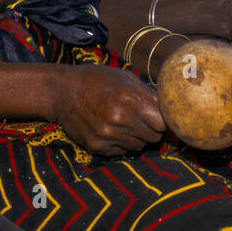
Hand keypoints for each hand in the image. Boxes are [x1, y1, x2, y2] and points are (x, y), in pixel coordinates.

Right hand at [50, 65, 164, 155]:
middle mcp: (120, 119)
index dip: (161, 120)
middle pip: (153, 137)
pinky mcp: (97, 146)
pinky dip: (120, 144)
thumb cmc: (97, 81)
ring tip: (124, 124)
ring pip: (138, 146)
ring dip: (136, 138)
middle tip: (141, 121)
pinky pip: (121, 152)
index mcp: (130, 99)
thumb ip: (148, 94)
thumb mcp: (125, 78)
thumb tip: (169, 108)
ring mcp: (107, 135)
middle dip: (151, 130)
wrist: (63, 92)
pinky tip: (111, 130)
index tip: (157, 117)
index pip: (162, 123)